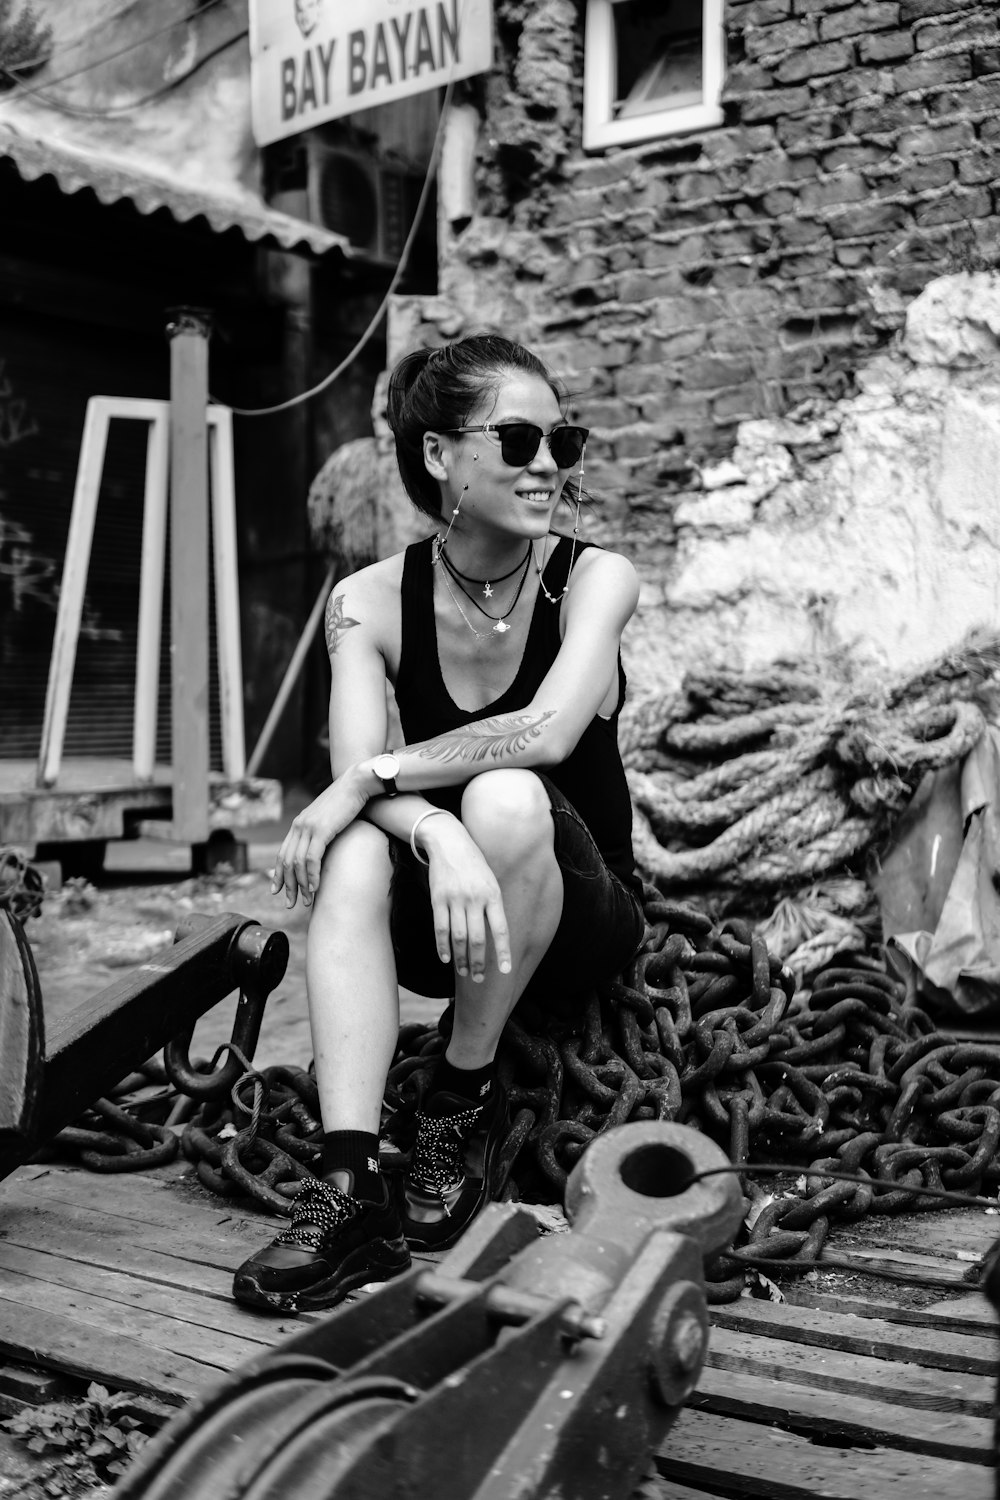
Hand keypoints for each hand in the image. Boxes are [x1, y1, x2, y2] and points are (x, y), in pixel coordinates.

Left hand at [272, 770, 367, 907]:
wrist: (357, 783)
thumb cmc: (348, 801)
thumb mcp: (329, 818)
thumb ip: (321, 831)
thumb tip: (322, 847)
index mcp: (299, 823)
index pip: (283, 853)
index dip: (279, 874)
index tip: (277, 890)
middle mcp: (299, 825)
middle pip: (287, 862)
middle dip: (288, 885)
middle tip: (290, 903)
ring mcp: (309, 827)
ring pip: (298, 863)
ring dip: (301, 885)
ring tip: (306, 900)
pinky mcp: (321, 830)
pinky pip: (312, 859)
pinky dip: (312, 875)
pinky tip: (315, 888)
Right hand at [421, 818, 511, 982]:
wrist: (449, 842)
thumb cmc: (475, 865)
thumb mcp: (491, 881)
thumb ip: (493, 907)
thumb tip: (496, 937)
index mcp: (493, 895)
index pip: (501, 929)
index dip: (504, 952)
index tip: (506, 972)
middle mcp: (475, 898)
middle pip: (478, 939)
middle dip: (479, 963)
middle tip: (479, 980)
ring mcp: (456, 899)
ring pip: (459, 937)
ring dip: (461, 959)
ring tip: (464, 973)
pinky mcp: (438, 899)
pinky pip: (440, 928)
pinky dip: (443, 947)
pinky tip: (446, 959)